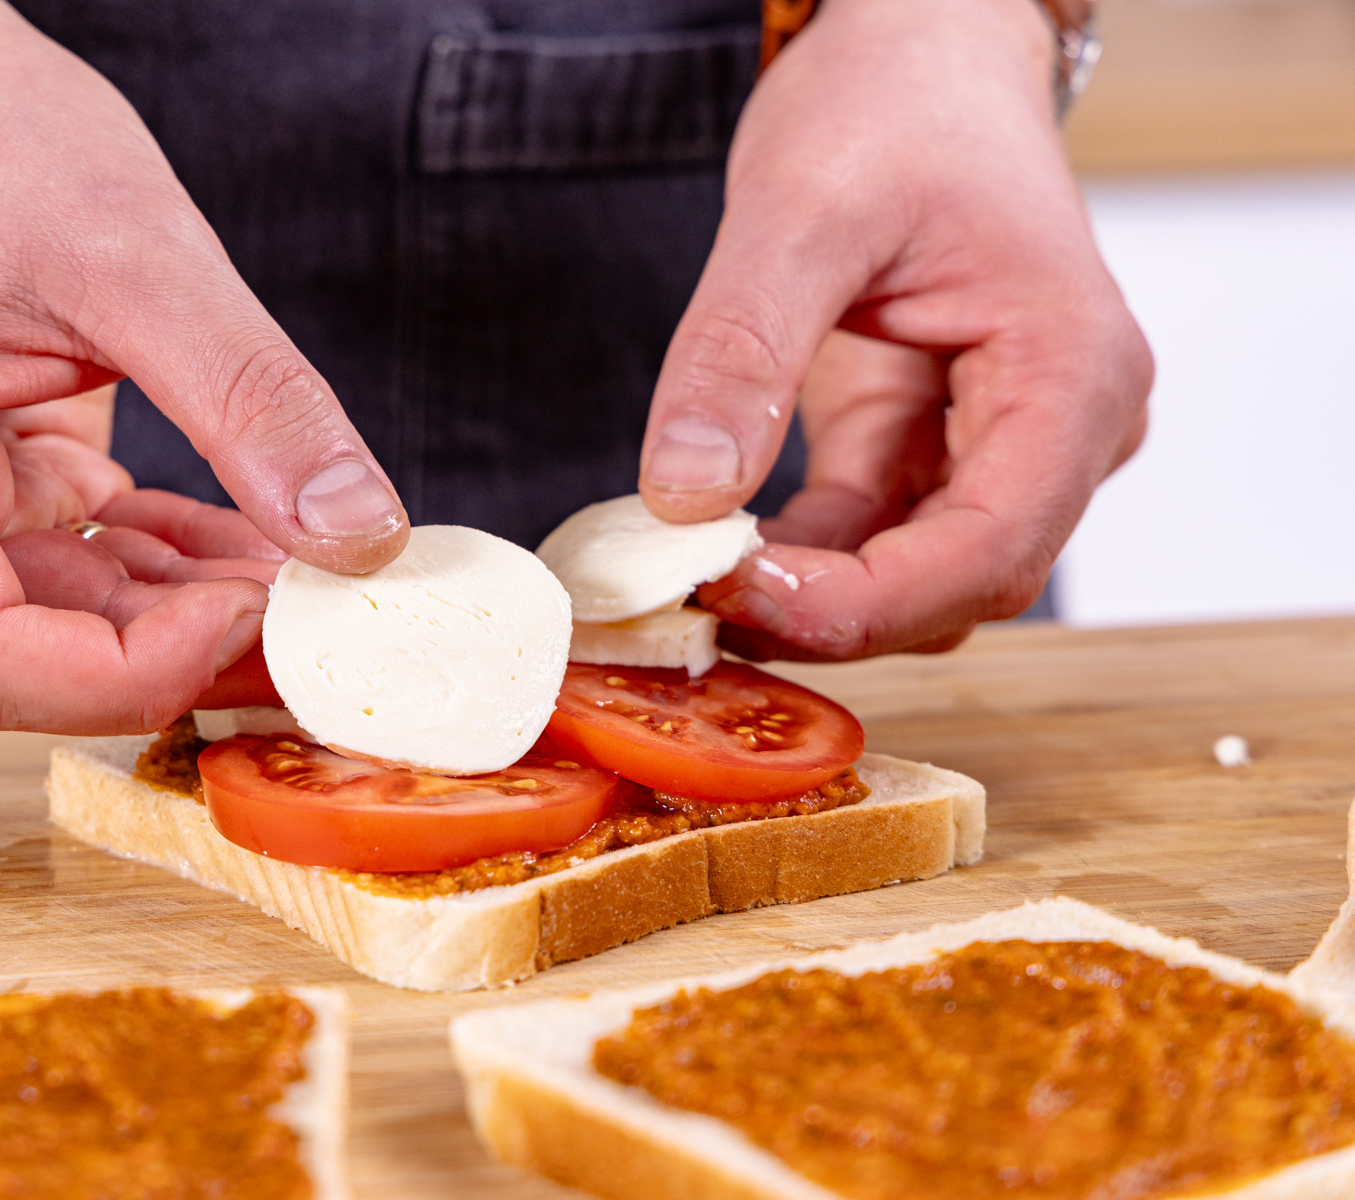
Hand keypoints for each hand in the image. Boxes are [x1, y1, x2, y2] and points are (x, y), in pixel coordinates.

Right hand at [0, 0, 411, 732]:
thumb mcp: (140, 252)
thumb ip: (253, 402)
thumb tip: (359, 534)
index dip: (130, 672)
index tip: (261, 612)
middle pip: (39, 661)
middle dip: (193, 649)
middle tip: (330, 616)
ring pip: (75, 629)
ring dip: (201, 611)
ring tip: (311, 566)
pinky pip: (86, 576)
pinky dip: (177, 572)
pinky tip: (257, 542)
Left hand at [638, 0, 1151, 659]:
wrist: (916, 57)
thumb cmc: (896, 103)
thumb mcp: (800, 208)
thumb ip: (741, 352)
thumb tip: (684, 493)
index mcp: (1073, 372)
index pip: (990, 545)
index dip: (862, 602)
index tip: (734, 593)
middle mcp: (1061, 429)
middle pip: (955, 586)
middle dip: (824, 612)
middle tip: (683, 599)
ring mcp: (998, 446)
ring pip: (909, 581)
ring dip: (800, 596)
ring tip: (679, 574)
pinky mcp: (927, 448)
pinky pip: (864, 540)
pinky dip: (789, 557)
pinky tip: (707, 545)